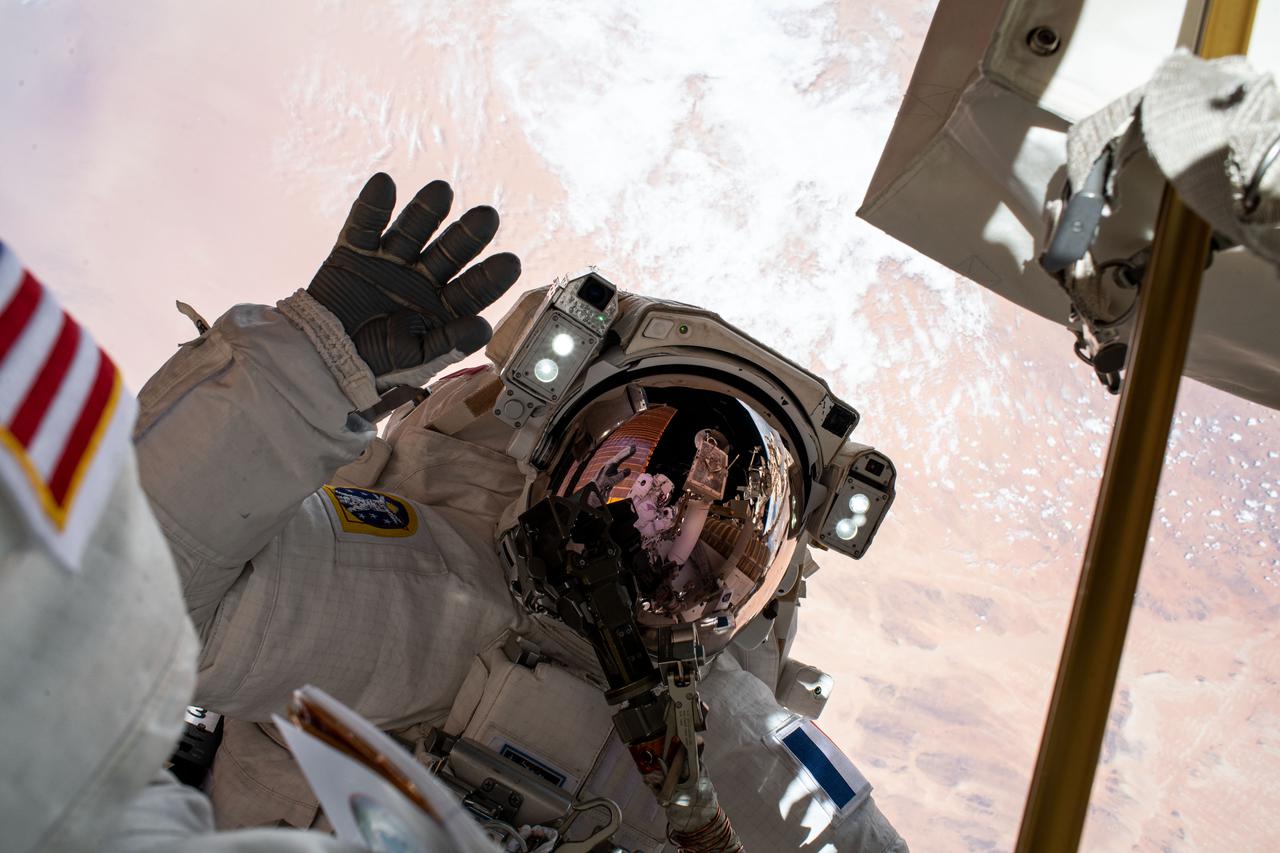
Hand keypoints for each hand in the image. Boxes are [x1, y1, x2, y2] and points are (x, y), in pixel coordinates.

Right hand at [307, 173, 520, 383]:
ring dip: (426, 211)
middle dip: (468, 235)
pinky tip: (384, 184)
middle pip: (450, 251)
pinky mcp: (356, 251)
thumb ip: (448, 344)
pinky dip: (373, 206)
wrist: (322, 360)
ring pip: (413, 231)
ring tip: (442, 192)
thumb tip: (483, 327)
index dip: (491, 277)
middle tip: (487, 217)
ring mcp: (390, 261)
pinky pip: (365, 225)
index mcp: (443, 306)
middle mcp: (422, 278)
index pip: (473, 289)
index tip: (510, 264)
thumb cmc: (374, 365)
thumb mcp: (414, 361)